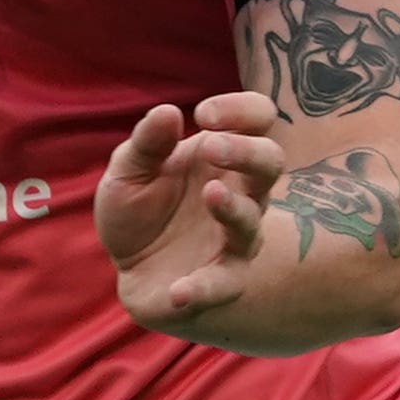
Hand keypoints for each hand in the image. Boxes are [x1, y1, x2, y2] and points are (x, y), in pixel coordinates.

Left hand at [97, 93, 286, 340]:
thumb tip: (167, 111)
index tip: (202, 114)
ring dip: (233, 207)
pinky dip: (203, 288)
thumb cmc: (140, 208)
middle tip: (211, 146)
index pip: (258, 119)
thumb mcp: (129, 169)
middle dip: (247, 151)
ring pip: (251, 221)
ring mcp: (234, 238)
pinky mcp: (219, 280)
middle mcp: (240, 193)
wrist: (131, 268)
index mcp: (222, 155)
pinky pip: (223, 284)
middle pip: (270, 163)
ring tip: (211, 193)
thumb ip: (147, 142)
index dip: (241, 109)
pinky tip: (179, 291)